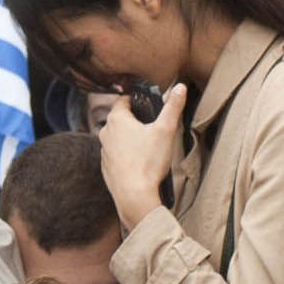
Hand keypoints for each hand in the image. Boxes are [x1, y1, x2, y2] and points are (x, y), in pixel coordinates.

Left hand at [99, 89, 186, 227]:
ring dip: (130, 139)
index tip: (149, 106)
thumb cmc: (148, 162)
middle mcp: (105, 132)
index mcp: (117, 119)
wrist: (134, 195)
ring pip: (118, 138)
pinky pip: (117, 156)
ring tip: (148, 148)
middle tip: (153, 128)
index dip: (138, 101)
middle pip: (121, 119)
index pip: (124, 100)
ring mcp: (104, 151)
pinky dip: (127, 156)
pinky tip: (140, 164)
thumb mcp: (166, 130)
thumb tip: (180, 87)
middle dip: (136, 121)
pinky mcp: (106, 167)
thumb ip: (173, 107)